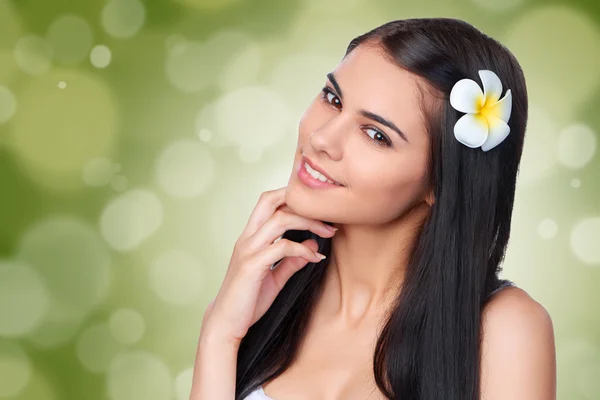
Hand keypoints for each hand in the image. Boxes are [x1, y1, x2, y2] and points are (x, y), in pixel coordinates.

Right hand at [200, 187, 336, 346]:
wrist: (225, 324)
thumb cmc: (247, 302)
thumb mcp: (275, 278)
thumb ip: (292, 260)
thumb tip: (313, 243)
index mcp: (250, 237)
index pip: (269, 202)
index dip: (294, 198)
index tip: (320, 211)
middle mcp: (247, 238)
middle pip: (270, 199)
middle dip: (300, 199)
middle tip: (328, 215)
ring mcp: (248, 250)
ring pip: (279, 219)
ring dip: (308, 222)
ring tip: (328, 232)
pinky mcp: (251, 265)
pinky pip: (282, 247)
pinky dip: (303, 249)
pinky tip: (315, 257)